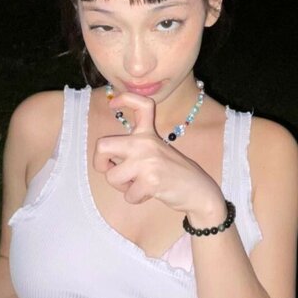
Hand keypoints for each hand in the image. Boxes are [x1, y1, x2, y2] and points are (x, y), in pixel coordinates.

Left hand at [94, 91, 224, 222]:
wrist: (198, 190)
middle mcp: (146, 143)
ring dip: (122, 187)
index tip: (113, 104)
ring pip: (112, 177)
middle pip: (102, 145)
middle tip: (109, 169)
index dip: (123, 99)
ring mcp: (148, 161)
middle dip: (99, 162)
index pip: (140, 104)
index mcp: (148, 133)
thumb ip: (135, 148)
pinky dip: (136, 198)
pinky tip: (149, 193)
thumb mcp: (157, 150)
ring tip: (138, 184)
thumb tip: (107, 159)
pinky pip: (128, 195)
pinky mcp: (151, 180)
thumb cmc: (173, 172)